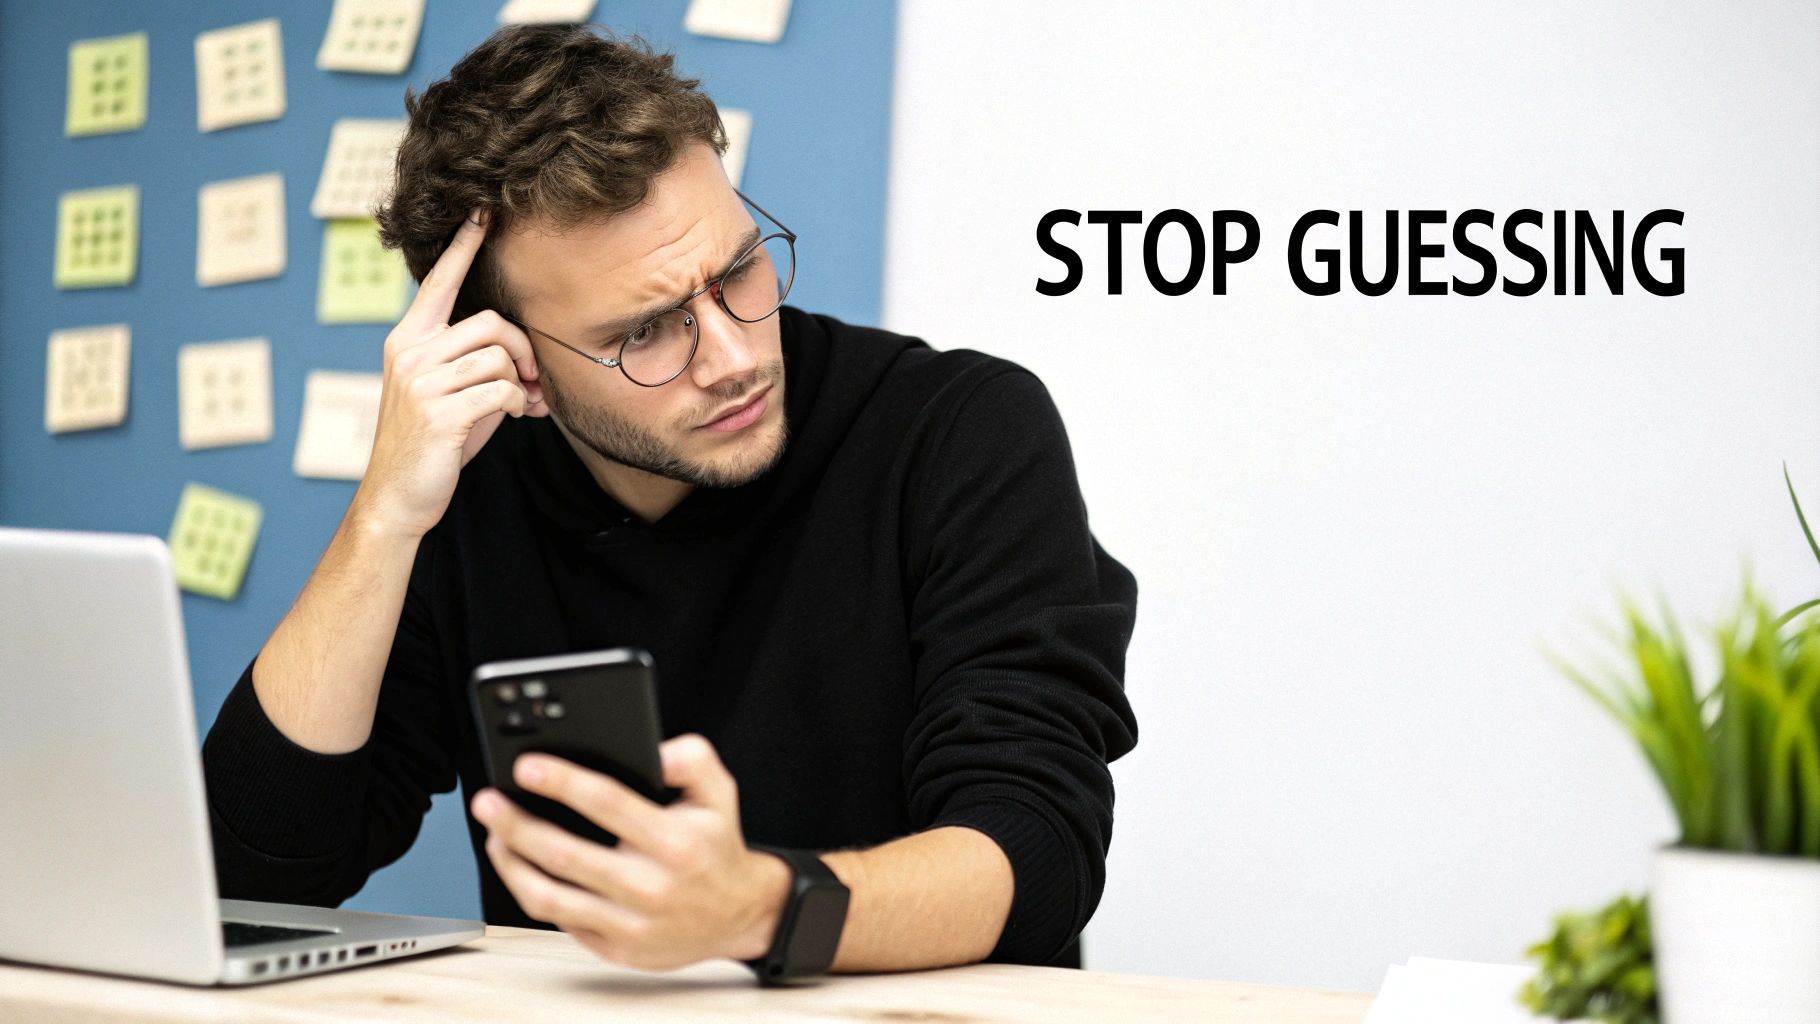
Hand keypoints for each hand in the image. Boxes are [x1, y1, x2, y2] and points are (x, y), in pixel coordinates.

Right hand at [353, 208, 547, 539]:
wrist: (399, 496)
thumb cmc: (432, 443)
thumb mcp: (448, 392)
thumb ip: (476, 364)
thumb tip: (530, 362)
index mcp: (408, 340)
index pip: (439, 283)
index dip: (463, 246)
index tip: (482, 210)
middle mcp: (409, 352)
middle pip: (491, 323)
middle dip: (523, 350)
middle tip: (534, 379)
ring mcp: (420, 381)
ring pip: (498, 357)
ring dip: (522, 382)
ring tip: (523, 404)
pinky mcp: (438, 412)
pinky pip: (502, 389)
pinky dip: (518, 404)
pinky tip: (515, 417)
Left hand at [470, 734, 792, 971]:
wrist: (738, 915)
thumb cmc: (717, 849)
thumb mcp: (719, 793)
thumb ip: (692, 757)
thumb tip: (652, 749)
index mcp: (674, 842)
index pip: (607, 803)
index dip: (561, 781)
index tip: (526, 766)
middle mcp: (650, 886)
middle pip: (564, 853)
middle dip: (516, 824)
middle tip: (488, 802)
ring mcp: (631, 924)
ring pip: (551, 897)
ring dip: (512, 865)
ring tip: (494, 837)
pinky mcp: (617, 949)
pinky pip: (560, 922)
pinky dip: (532, 894)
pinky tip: (520, 869)